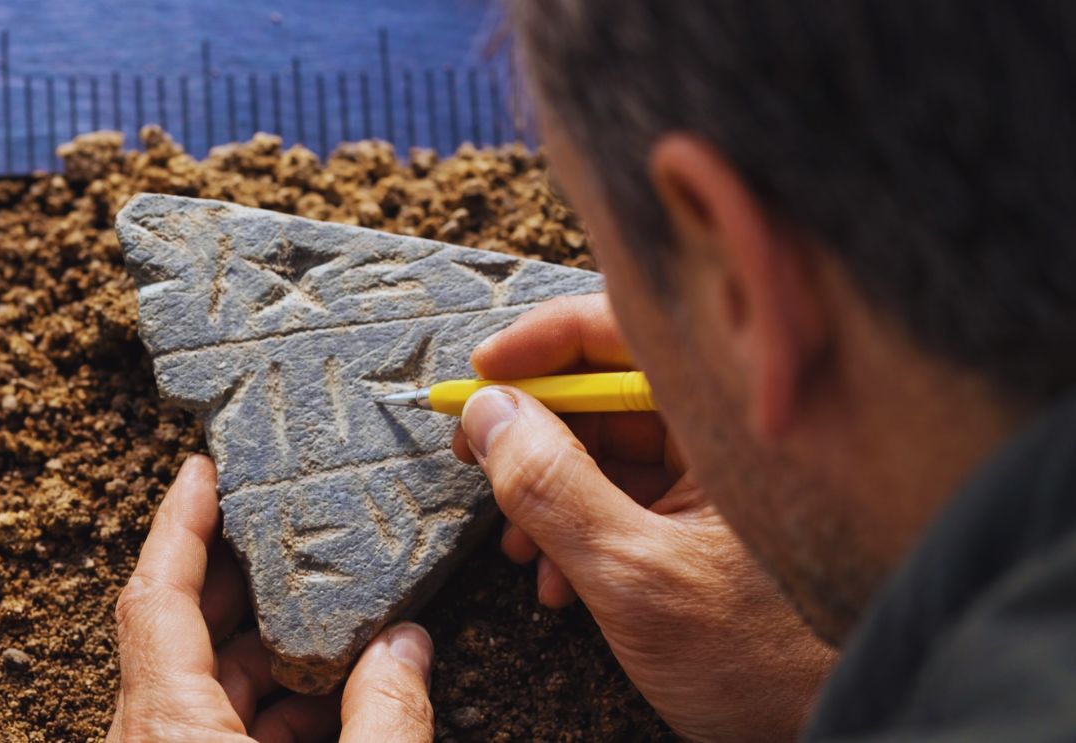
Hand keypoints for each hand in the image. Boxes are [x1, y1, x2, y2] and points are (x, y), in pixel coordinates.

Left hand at [108, 455, 435, 742]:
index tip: (203, 472)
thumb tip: (405, 646)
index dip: (180, 524)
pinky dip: (268, 703)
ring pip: (200, 681)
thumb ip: (386, 714)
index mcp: (169, 728)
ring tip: (329, 617)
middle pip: (180, 631)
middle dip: (240, 576)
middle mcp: (151, 740)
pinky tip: (329, 699)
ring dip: (266, 648)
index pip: (156, 598)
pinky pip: (213, 726)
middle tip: (283, 525)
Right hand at [452, 295, 835, 742]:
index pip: (628, 334)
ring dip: (546, 500)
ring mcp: (712, 487)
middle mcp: (723, 440)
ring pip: (604, 457)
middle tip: (475, 459)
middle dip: (532, 437)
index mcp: (730, 422)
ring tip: (519, 551)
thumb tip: (488, 412)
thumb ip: (552, 489)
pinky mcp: (700, 531)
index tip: (481, 375)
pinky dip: (576, 538)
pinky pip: (622, 506)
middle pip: (604, 398)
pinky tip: (558, 586)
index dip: (544, 343)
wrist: (834, 728)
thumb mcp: (635, 574)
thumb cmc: (764, 660)